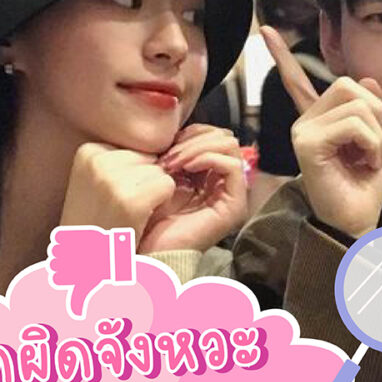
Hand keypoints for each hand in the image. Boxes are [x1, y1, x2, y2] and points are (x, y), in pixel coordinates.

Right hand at [60, 143, 175, 238]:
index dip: (137, 174)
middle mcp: (96, 160)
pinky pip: (167, 185)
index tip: (114, 197)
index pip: (136, 148)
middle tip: (122, 209)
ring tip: (128, 215)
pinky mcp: (130, 200)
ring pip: (161, 170)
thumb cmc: (100, 226)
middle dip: (146, 181)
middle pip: (150, 156)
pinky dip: (161, 203)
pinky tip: (138, 219)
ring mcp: (112, 180)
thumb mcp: (99, 182)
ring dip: (154, 194)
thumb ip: (123, 160)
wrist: (88, 269)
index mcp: (88, 152)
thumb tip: (167, 139)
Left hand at [138, 124, 247, 253]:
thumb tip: (176, 130)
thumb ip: (173, 153)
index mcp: (207, 173)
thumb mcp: (159, 174)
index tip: (165, 146)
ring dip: (198, 147)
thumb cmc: (148, 216)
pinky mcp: (234, 205)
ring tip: (173, 162)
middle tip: (168, 156)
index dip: (190, 132)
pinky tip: (185, 168)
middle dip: (193, 138)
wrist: (147, 251)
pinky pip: (231, 165)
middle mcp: (224, 181)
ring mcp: (231, 193)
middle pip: (223, 136)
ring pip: (229, 145)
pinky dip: (207, 158)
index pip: (212, 134)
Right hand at [261, 25, 381, 236]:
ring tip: (365, 158)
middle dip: (375, 114)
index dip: (283, 55)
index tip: (266, 31)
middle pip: (351, 85)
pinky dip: (371, 144)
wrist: (358, 221)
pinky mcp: (307, 143)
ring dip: (375, 134)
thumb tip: (369, 79)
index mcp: (318, 119)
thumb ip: (372, 110)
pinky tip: (362, 163)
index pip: (298, 81)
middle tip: (371, 147)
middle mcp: (305, 122)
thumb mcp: (379, 141)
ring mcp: (302, 131)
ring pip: (357, 103)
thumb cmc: (365, 186)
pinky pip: (354, 124)